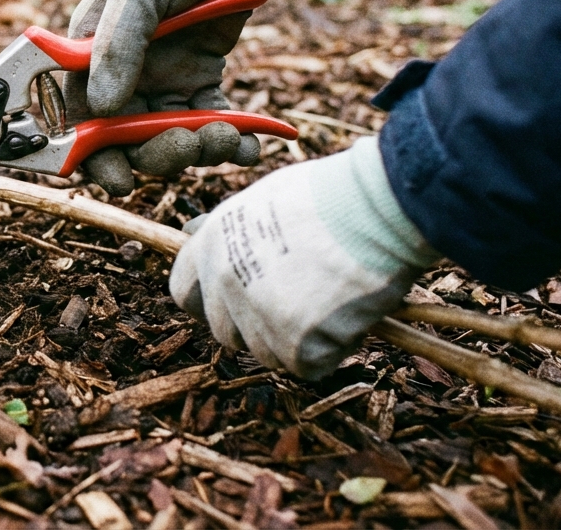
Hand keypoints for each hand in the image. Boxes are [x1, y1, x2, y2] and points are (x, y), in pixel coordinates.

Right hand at [66, 0, 292, 195]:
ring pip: (170, 138)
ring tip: (227, 138)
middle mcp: (123, 74)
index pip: (80, 116)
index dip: (94, 155)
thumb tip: (102, 107)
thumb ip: (116, 45)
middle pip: (127, 139)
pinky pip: (210, 123)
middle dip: (157, 154)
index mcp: (90, 54)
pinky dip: (230, 140)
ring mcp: (163, 80)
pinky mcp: (201, 80)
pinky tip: (248, 143)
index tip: (120, 178)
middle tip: (188, 147)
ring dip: (197, 149)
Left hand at [169, 138, 439, 378]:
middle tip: (298, 303)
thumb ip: (231, 232)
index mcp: (211, 244)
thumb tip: (198, 233)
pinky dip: (328, 350)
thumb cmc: (330, 195)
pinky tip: (346, 315)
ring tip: (329, 300)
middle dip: (257, 326)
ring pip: (267, 352)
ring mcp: (257, 315)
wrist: (375, 207)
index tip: (236, 301)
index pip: (184, 291)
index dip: (211, 300)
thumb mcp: (261, 199)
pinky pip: (306, 365)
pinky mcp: (295, 344)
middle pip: (225, 331)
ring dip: (296, 339)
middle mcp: (224, 282)